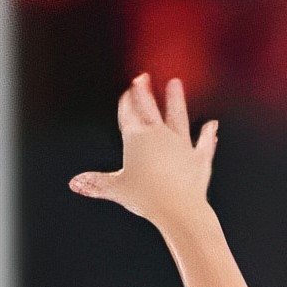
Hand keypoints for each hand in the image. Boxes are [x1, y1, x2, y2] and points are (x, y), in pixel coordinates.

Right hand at [69, 73, 217, 228]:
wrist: (178, 208)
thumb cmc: (147, 198)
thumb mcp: (118, 189)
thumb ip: (97, 184)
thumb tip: (75, 184)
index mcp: (137, 138)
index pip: (129, 114)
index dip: (127, 102)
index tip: (128, 91)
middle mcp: (159, 135)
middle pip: (150, 108)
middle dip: (144, 91)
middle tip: (143, 77)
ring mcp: (181, 144)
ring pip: (177, 116)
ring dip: (176, 100)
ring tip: (175, 84)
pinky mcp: (198, 157)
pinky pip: (203, 144)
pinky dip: (207, 136)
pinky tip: (212, 126)